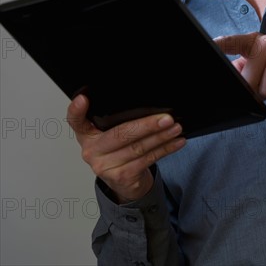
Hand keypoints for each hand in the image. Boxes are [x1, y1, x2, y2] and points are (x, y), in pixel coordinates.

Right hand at [66, 94, 185, 202]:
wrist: (124, 182)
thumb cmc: (118, 150)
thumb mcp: (112, 134)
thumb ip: (118, 120)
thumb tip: (149, 106)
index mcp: (86, 134)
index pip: (75, 120)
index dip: (76, 110)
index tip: (83, 99)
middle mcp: (91, 151)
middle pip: (120, 134)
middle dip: (147, 125)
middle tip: (166, 118)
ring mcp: (104, 166)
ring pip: (137, 147)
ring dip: (161, 137)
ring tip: (175, 128)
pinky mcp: (120, 177)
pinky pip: (147, 160)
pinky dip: (165, 149)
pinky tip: (175, 142)